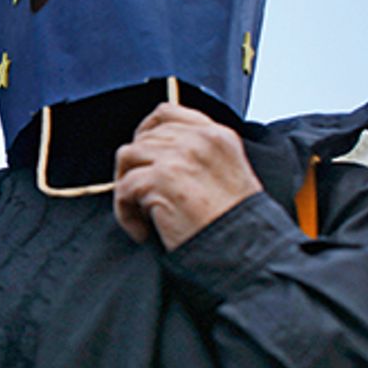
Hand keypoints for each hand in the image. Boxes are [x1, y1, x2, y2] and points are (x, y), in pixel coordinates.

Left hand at [113, 103, 261, 250]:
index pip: (166, 113)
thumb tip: (158, 152)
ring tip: (142, 212)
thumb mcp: (229, 174)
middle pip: (143, 137)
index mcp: (217, 136)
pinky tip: (142, 230)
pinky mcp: (160, 179)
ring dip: (127, 186)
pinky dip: (125, 212)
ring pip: (127, 157)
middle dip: (136, 167)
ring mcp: (178, 157)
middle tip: (142, 197)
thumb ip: (198, 155)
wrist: (244, 254)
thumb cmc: (236, 226)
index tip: (141, 154)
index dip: (145, 131)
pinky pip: (123, 188)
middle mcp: (198, 141)